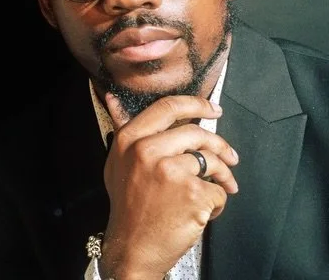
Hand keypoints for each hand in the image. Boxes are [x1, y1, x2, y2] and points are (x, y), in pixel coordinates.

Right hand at [99, 93, 238, 279]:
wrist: (133, 247)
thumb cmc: (128, 205)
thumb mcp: (117, 162)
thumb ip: (124, 131)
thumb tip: (112, 97)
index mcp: (129, 139)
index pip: (167, 107)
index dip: (196, 104)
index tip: (213, 110)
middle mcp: (147, 150)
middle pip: (197, 133)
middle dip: (220, 146)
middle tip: (231, 157)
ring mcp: (170, 171)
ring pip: (213, 161)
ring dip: (223, 176)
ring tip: (221, 188)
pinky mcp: (192, 193)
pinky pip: (219, 189)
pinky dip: (217, 202)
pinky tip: (202, 211)